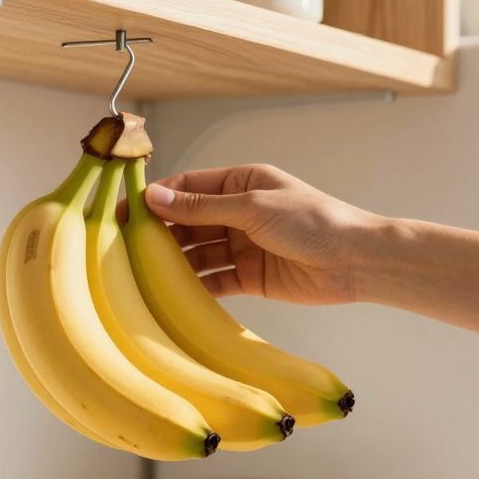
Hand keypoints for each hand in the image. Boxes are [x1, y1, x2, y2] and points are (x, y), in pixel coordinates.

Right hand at [140, 164, 385, 304]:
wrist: (355, 261)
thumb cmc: (312, 222)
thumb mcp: (253, 207)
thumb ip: (202, 206)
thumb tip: (155, 197)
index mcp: (240, 184)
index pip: (188, 187)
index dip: (156, 198)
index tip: (123, 212)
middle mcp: (238, 213)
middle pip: (188, 222)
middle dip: (159, 233)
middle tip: (123, 248)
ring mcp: (243, 246)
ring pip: (198, 252)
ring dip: (173, 262)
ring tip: (141, 273)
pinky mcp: (250, 277)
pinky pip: (214, 280)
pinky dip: (195, 287)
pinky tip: (171, 294)